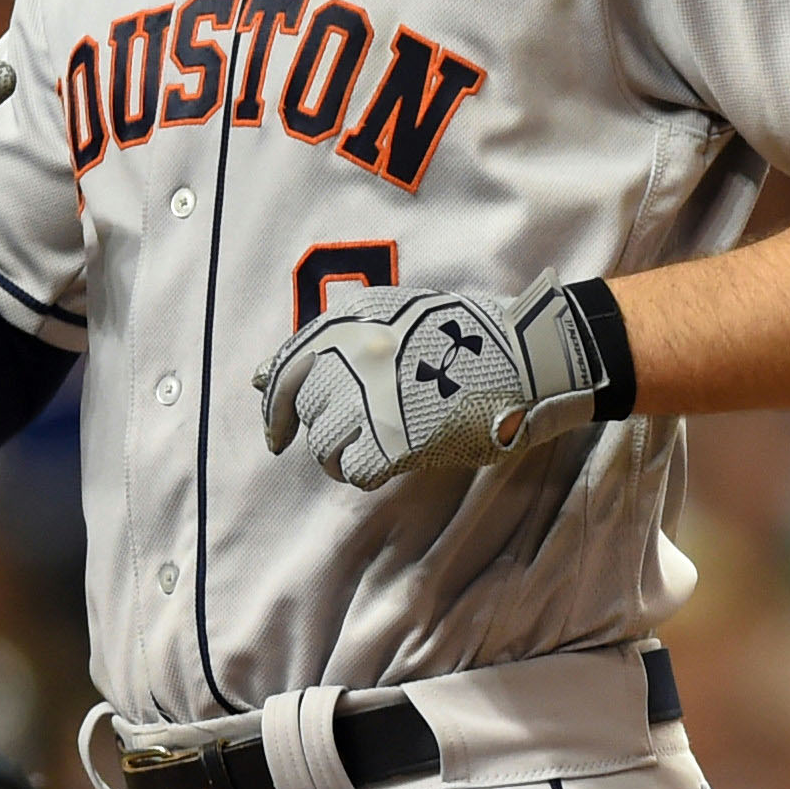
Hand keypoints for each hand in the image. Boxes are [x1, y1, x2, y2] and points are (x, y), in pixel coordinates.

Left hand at [255, 273, 621, 491]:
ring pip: (325, 445)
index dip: (276, 406)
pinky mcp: (397, 438)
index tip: (277, 432)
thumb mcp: (395, 317)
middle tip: (353, 437)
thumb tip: (261, 379)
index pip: (289, 368)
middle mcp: (354, 356)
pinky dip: (366, 471)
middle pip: (308, 410)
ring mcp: (373, 397)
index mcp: (353, 322)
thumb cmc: (468, 337)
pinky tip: (390, 460)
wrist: (528, 356)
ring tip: (378, 446)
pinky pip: (355, 470)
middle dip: (323, 428)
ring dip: (345, 453)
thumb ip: (330, 343)